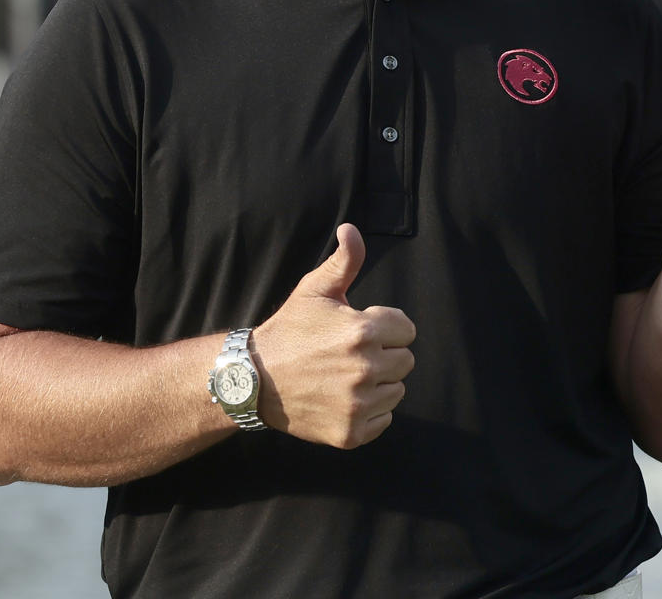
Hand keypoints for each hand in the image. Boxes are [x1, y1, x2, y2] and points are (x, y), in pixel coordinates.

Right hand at [251, 223, 415, 448]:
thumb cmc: (289, 330)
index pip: (406, 329)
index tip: (358, 330)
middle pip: (405, 361)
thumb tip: (351, 230)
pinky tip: (342, 399)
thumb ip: (343, 261)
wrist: (254, 379)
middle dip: (384, 354)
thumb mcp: (314, 290)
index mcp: (362, 330)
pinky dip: (369, 412)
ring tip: (344, 376)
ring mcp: (359, 404)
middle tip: (349, 355)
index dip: (384, 327)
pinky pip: (384, 419)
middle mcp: (365, 369)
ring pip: (396, 391)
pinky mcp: (352, 432)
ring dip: (379, 384)